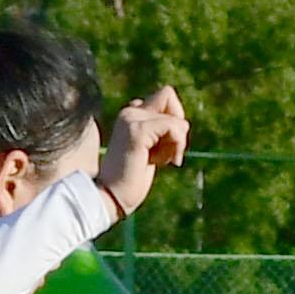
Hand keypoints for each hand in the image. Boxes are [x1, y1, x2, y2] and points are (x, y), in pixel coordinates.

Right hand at [100, 87, 190, 213]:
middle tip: (166, 153)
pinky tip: (161, 163)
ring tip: (158, 161)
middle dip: (177, 128)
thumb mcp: (152, 151)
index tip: (164, 146)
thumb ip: (162, 133)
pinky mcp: (137, 131)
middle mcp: (130, 111)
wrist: (111, 197)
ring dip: (176, 143)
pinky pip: (173, 127)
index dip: (174, 121)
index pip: (166, 96)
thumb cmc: (132, 180)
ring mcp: (131, 119)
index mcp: (131, 114)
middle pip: (170, 97)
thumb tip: (183, 121)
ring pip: (175, 117)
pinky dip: (175, 146)